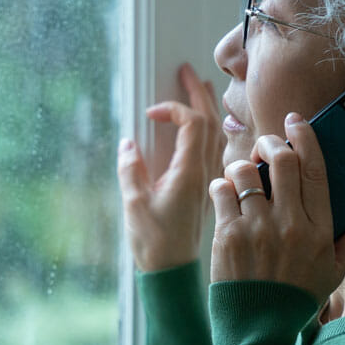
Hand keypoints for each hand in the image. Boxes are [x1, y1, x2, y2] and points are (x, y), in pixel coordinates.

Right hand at [117, 63, 223, 271]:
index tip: (151, 112)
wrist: (172, 272)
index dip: (174, 109)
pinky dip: (208, 130)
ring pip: (216, 135)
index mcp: (189, 173)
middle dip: (199, 94)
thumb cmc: (154, 244)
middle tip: (187, 72)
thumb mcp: (134, 205)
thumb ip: (131, 170)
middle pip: (211, 123)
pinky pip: (213, 151)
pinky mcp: (203, 189)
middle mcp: (203, 174)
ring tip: (199, 90)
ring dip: (207, 109)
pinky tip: (201, 127)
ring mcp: (205, 181)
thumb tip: (129, 143)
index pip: (193, 124)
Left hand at [208, 114, 344, 303]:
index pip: (315, 169)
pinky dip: (221, 186)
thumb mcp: (336, 271)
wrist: (257, 331)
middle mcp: (290, 225)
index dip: (305, 137)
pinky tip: (226, 195)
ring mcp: (257, 229)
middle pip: (282, 160)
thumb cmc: (296, 300)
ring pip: (246, 171)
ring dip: (241, 166)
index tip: (295, 122)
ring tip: (242, 176)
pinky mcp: (227, 236)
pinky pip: (221, 191)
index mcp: (319, 230)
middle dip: (270, 143)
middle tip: (265, 148)